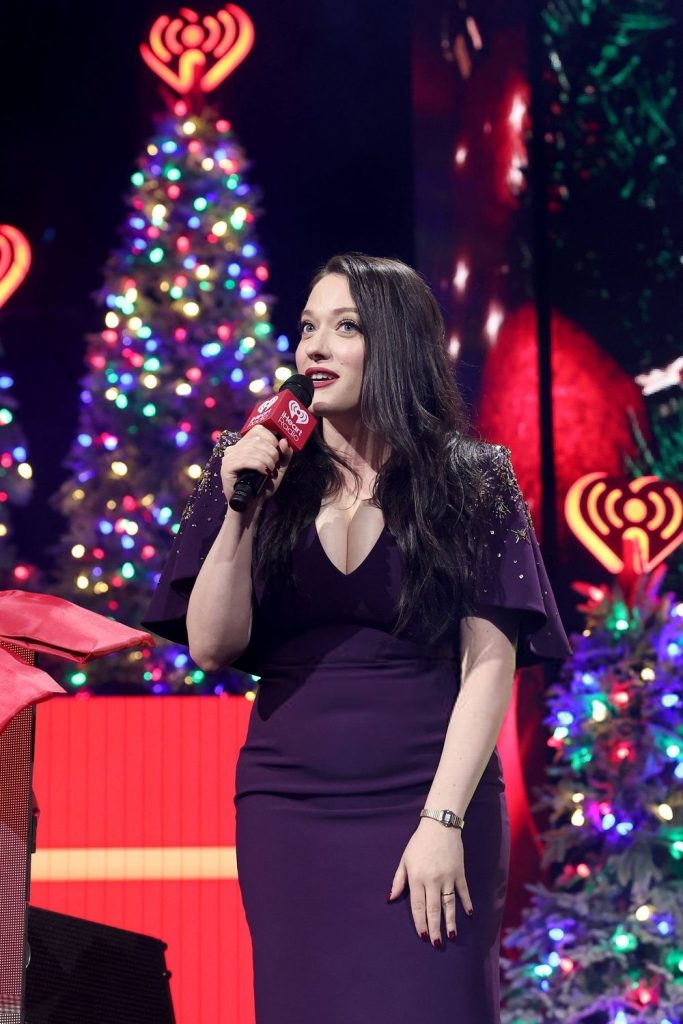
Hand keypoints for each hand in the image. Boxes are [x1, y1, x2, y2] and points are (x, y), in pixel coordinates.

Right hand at [220, 425, 293, 502]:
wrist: (252, 505)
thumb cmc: (263, 486)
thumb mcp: (278, 468)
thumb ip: (284, 454)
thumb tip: (284, 441)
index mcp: (245, 444)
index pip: (258, 429)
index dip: (271, 438)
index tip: (277, 452)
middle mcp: (234, 447)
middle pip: (257, 440)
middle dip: (271, 452)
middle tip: (274, 465)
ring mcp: (228, 457)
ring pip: (253, 450)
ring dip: (267, 461)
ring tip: (270, 471)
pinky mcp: (226, 467)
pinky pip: (246, 460)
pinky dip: (259, 466)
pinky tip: (263, 472)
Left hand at [387, 818, 472, 947]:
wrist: (439, 825)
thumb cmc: (419, 844)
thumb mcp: (405, 860)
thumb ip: (398, 880)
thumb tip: (390, 898)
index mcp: (417, 877)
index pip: (417, 905)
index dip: (420, 922)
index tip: (422, 936)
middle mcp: (432, 880)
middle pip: (433, 909)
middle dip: (435, 928)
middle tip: (436, 944)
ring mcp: (447, 876)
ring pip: (449, 903)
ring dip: (450, 921)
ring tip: (452, 936)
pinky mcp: (459, 872)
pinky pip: (463, 891)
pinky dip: (466, 903)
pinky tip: (469, 914)